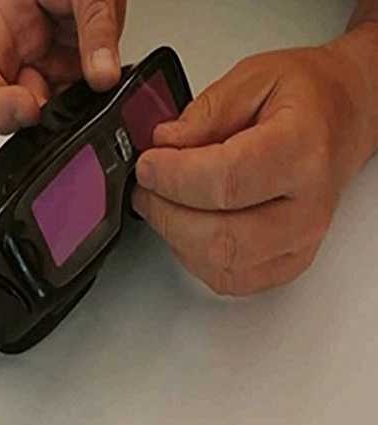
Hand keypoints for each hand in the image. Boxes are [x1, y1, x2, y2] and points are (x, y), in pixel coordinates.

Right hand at [0, 0, 125, 133]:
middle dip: (38, 119)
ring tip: (89, 100)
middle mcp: (26, 52)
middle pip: (14, 105)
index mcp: (9, 24)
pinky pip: (77, 105)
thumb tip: (102, 75)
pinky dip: (88, 112)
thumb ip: (96, 30)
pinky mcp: (77, 75)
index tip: (27, 111)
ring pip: (48, 113)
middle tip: (65, 117)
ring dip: (67, 118)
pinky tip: (102, 102)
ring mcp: (53, 66)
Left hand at [132, 44, 375, 295]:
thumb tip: (165, 144)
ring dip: (176, 237)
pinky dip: (196, 258)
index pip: (226, 181)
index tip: (147, 166)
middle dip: (166, 213)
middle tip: (147, 188)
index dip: (174, 177)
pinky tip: (190, 229)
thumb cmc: (308, 101)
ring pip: (221, 265)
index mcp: (302, 151)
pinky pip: (230, 280)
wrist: (341, 122)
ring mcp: (299, 242)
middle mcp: (306, 207)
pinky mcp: (286, 263)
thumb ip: (204, 114)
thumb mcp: (254, 80)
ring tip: (166, 204)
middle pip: (220, 237)